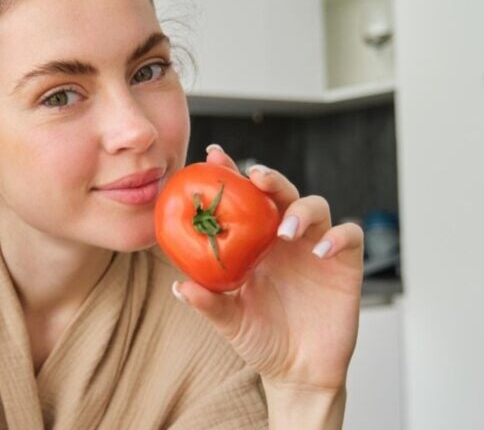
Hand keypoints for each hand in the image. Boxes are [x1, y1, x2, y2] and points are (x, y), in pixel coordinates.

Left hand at [172, 144, 363, 392]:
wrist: (297, 372)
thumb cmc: (260, 340)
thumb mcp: (229, 321)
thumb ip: (208, 303)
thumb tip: (179, 287)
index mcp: (253, 242)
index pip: (242, 198)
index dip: (229, 174)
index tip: (213, 155)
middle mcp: (284, 238)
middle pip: (280, 192)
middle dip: (269, 178)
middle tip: (255, 177)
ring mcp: (315, 247)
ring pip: (316, 206)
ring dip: (300, 209)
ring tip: (286, 228)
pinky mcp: (345, 264)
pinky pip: (349, 235)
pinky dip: (338, 235)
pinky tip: (321, 248)